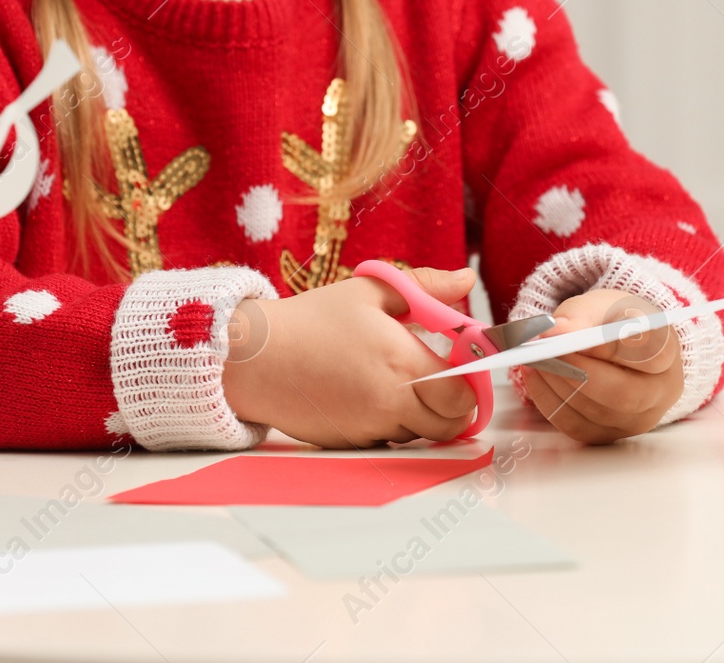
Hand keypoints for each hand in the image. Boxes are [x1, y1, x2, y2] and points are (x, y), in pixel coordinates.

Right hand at [222, 268, 479, 448]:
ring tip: (396, 380)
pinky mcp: (350, 442)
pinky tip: (369, 394)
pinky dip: (390, 424)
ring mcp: (369, 428)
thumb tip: (465, 282)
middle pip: (450, 424)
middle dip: (452, 403)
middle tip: (437, 375)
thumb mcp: (369, 289)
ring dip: (421, 414)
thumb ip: (425, 286)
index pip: (463, 395)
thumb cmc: (311, 320)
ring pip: (419, 433)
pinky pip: (387, 440)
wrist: (254, 358)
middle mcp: (390, 404)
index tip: (458, 362)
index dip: (469, 382)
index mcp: (402, 364)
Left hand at [518, 289, 682, 443]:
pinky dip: (550, 402)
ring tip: (535, 360)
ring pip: (597, 413)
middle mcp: (660, 393)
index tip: (573, 336)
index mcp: (668, 354)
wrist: (619, 346)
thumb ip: (581, 314)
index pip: (649, 355)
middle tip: (546, 352)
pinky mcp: (610, 434)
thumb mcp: (602, 305)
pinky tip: (536, 377)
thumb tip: (555, 332)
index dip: (611, 348)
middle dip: (579, 373)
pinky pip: (577, 426)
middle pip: (624, 394)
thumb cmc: (614, 323)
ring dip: (559, 385)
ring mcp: (637, 420)